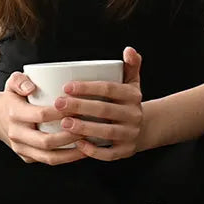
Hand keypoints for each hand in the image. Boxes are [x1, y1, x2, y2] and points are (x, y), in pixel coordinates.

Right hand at [0, 73, 89, 164]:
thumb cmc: (12, 98)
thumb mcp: (12, 83)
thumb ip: (20, 80)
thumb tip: (31, 88)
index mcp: (14, 113)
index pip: (40, 115)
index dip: (61, 113)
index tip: (78, 108)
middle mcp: (16, 134)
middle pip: (46, 141)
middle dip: (69, 136)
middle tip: (87, 127)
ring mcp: (21, 148)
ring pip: (49, 157)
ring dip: (71, 153)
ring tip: (88, 144)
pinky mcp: (27, 157)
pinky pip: (48, 161)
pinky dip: (67, 158)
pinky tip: (81, 151)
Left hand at [54, 46, 144, 161]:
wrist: (146, 129)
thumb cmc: (128, 103)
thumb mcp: (132, 83)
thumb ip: (131, 65)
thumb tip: (129, 49)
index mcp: (133, 96)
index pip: (109, 89)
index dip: (88, 87)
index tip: (66, 86)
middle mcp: (134, 115)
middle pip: (105, 110)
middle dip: (80, 107)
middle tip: (58, 104)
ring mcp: (131, 134)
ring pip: (106, 132)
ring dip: (84, 128)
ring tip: (63, 123)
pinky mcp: (126, 151)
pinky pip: (109, 154)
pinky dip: (94, 151)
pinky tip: (78, 144)